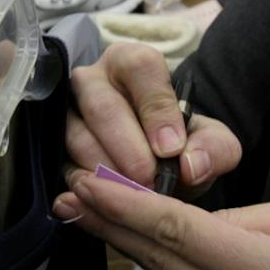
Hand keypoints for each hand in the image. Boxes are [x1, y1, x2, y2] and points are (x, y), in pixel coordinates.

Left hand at [53, 175, 269, 269]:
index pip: (182, 233)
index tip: (89, 186)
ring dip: (127, 243)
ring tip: (85, 210)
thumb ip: (251, 218)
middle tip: (68, 193)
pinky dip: (158, 265)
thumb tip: (198, 223)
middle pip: (161, 260)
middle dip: (110, 223)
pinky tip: (132, 241)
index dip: (130, 208)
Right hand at [65, 43, 239, 198]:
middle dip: (127, 148)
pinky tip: (109, 204)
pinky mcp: (54, 148)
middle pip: (102, 106)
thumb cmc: (181, 145)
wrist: (158, 170)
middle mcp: (93, 81)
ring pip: (77, 137)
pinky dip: (87, 189)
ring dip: (107, 171)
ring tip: (134, 194)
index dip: (156, 109)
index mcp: (134, 64)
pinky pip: (62, 166)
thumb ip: (215, 148)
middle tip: (149, 180)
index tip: (171, 149)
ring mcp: (67, 114)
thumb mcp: (211, 143)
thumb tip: (191, 165)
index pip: (140, 67)